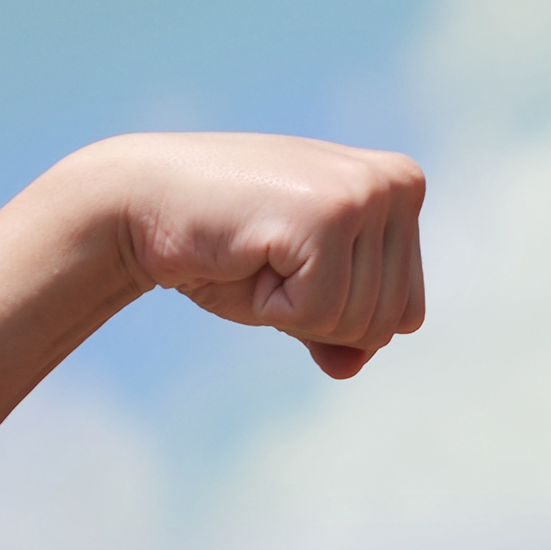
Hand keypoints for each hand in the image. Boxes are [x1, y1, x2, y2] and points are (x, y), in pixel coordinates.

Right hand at [97, 133, 426, 378]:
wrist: (143, 205)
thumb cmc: (225, 250)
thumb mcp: (301, 297)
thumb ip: (343, 332)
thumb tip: (352, 366)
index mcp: (403, 188)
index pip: (407, 312)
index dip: (341, 316)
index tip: (293, 266)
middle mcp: (397, 183)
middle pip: (391, 322)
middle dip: (321, 316)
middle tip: (270, 261)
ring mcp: (365, 194)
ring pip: (360, 323)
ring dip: (295, 310)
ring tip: (259, 254)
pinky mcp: (327, 216)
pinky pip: (322, 315)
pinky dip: (275, 308)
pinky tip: (248, 256)